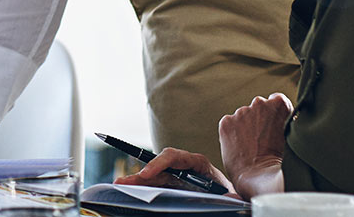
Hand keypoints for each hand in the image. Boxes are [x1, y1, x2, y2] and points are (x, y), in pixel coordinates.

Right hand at [115, 147, 231, 191]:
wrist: (231, 197)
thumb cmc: (231, 192)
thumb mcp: (231, 192)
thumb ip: (231, 195)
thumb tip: (233, 198)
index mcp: (198, 164)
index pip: (174, 157)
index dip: (159, 163)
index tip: (146, 174)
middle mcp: (184, 168)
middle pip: (159, 167)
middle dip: (141, 174)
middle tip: (123, 182)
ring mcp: (176, 178)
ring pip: (153, 177)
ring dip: (137, 181)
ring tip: (120, 185)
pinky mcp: (172, 187)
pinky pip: (156, 186)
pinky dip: (143, 188)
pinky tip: (130, 191)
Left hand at [218, 94, 291, 199]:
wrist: (261, 177)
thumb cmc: (278, 162)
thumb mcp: (289, 135)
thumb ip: (280, 121)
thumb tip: (273, 121)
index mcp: (279, 104)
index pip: (276, 99)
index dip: (274, 114)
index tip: (274, 126)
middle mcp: (259, 103)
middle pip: (258, 107)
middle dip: (258, 120)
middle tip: (261, 140)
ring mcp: (241, 112)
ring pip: (242, 116)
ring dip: (245, 127)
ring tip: (250, 147)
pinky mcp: (226, 122)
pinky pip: (229, 124)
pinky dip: (232, 133)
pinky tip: (239, 147)